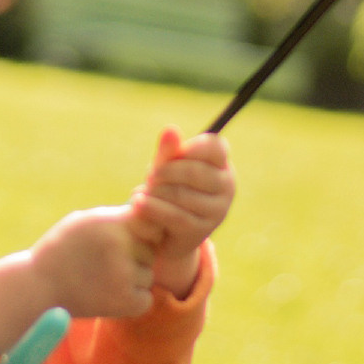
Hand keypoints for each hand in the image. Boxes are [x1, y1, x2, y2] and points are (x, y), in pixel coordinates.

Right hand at [0, 206, 156, 351]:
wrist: (36, 288)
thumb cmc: (60, 250)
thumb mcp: (84, 222)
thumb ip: (116, 217)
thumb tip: (149, 211)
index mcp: (110, 223)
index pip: (150, 222)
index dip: (139, 233)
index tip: (121, 242)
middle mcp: (120, 247)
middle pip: (151, 250)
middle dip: (136, 257)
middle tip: (106, 265)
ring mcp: (124, 276)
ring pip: (148, 275)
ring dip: (133, 279)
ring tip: (102, 280)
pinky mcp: (125, 302)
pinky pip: (145, 298)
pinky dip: (131, 301)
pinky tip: (108, 296)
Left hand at [128, 126, 233, 296]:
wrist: (165, 233)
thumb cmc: (169, 190)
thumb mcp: (167, 168)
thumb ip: (169, 150)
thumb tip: (170, 129)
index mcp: (221, 165)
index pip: (215, 147)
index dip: (190, 148)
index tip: (171, 155)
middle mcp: (227, 187)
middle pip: (195, 171)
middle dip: (165, 172)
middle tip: (149, 176)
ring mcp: (217, 210)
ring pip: (182, 194)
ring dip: (156, 191)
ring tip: (142, 192)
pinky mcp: (202, 230)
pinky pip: (175, 215)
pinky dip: (153, 207)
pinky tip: (137, 202)